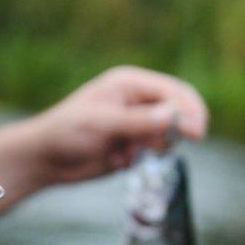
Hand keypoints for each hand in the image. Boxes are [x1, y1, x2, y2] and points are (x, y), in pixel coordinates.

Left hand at [28, 66, 207, 184]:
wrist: (47, 158)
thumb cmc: (66, 132)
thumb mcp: (101, 124)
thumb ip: (138, 121)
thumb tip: (173, 116)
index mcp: (130, 83)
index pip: (174, 91)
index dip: (189, 110)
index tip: (197, 132)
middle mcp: (138, 101)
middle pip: (178, 112)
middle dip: (175, 131)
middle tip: (162, 148)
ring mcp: (137, 123)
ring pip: (169, 135)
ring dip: (153, 148)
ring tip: (126, 153)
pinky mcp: (134, 145)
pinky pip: (155, 153)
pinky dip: (142, 160)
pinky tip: (117, 160)